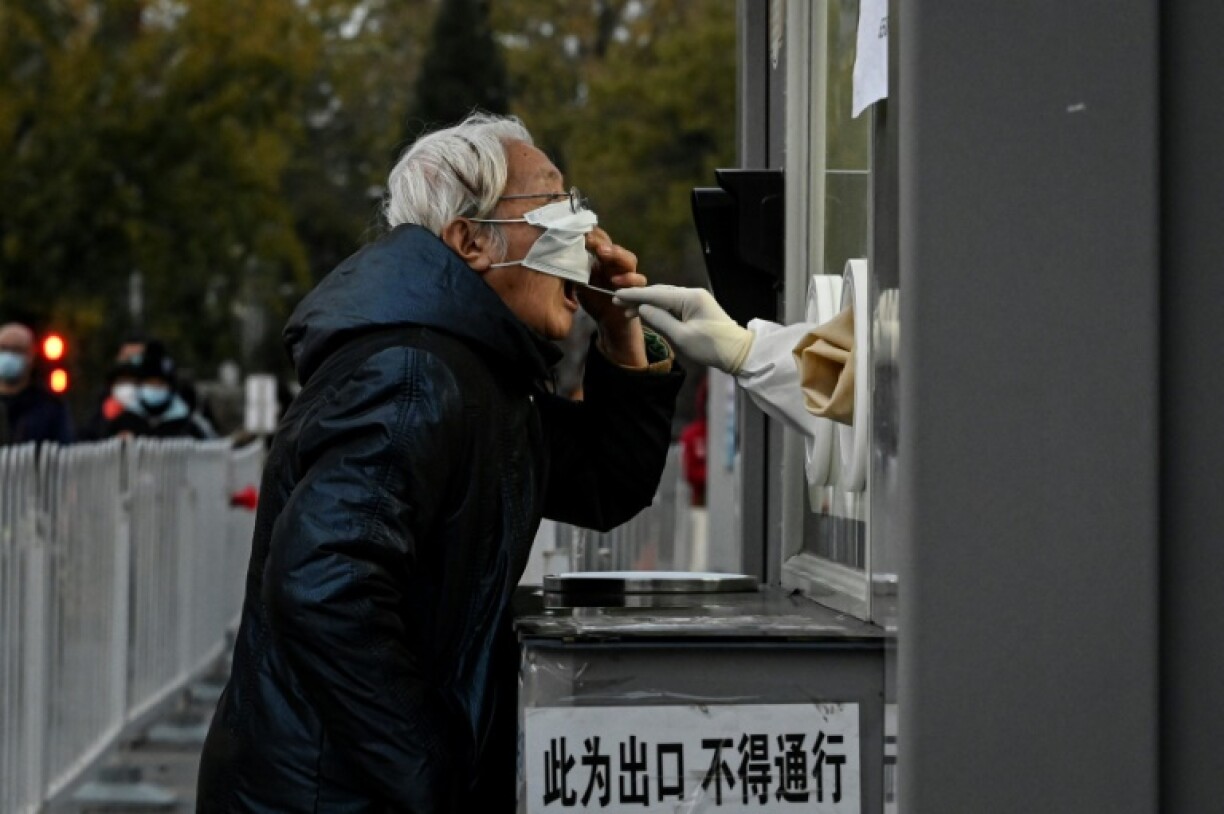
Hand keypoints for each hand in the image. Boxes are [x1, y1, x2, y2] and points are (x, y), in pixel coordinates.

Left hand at [583, 227, 646, 366]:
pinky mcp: (636, 289)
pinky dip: (630, 280)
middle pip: (615, 248)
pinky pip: (639, 281)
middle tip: (591, 241)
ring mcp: (629, 275)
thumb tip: (560, 257)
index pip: (602, 242)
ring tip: (603, 254)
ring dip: (617, 255)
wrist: (608, 320)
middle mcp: (617, 264)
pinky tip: (616, 282)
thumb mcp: (580, 283)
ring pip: (630, 260)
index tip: (580, 235)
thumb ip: (575, 271)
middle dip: (604, 243)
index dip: (593, 237)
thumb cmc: (595, 297)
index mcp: (603, 260)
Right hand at [612, 285, 753, 372]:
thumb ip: (660, 320)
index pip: (656, 294)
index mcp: (690, 298)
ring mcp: (695, 300)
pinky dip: (658, 308)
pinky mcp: (696, 308)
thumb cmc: (711, 347)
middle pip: (659, 293)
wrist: (738, 353)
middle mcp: (692, 294)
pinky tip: (646, 313)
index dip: (635, 295)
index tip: (616, 295)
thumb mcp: (682, 337)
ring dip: (647, 304)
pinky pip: (672, 305)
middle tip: (617, 303)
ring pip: (665, 298)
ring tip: (627, 311)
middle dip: (638, 298)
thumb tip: (642, 308)